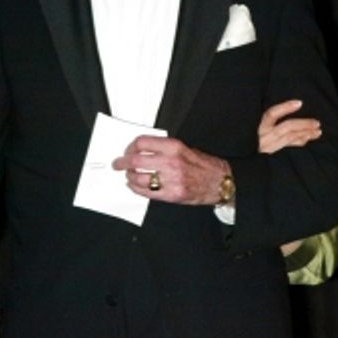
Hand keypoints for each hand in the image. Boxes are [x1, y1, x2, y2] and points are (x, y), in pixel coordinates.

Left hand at [111, 135, 228, 204]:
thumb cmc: (203, 165)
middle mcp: (170, 162)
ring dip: (129, 177)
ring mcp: (170, 180)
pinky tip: (134, 186)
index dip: (130, 147)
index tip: (127, 150)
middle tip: (118, 164)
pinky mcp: (171, 195)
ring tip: (128, 176)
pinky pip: (146, 192)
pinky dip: (136, 189)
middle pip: (136, 160)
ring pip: (138, 178)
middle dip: (122, 162)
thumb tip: (141, 150)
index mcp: (173, 147)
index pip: (142, 143)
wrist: (219, 182)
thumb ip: (163, 148)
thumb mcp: (184, 148)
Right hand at [258, 99, 321, 153]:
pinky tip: (307, 138)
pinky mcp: (271, 157)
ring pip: (289, 138)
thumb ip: (268, 121)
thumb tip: (292, 107)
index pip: (271, 114)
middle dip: (303, 124)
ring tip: (318, 131)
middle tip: (317, 123)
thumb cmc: (253, 139)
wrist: (242, 162)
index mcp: (258, 127)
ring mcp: (267, 148)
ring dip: (305, 133)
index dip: (285, 107)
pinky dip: (299, 142)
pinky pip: (288, 148)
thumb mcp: (256, 128)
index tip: (299, 103)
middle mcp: (263, 137)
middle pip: (285, 127)